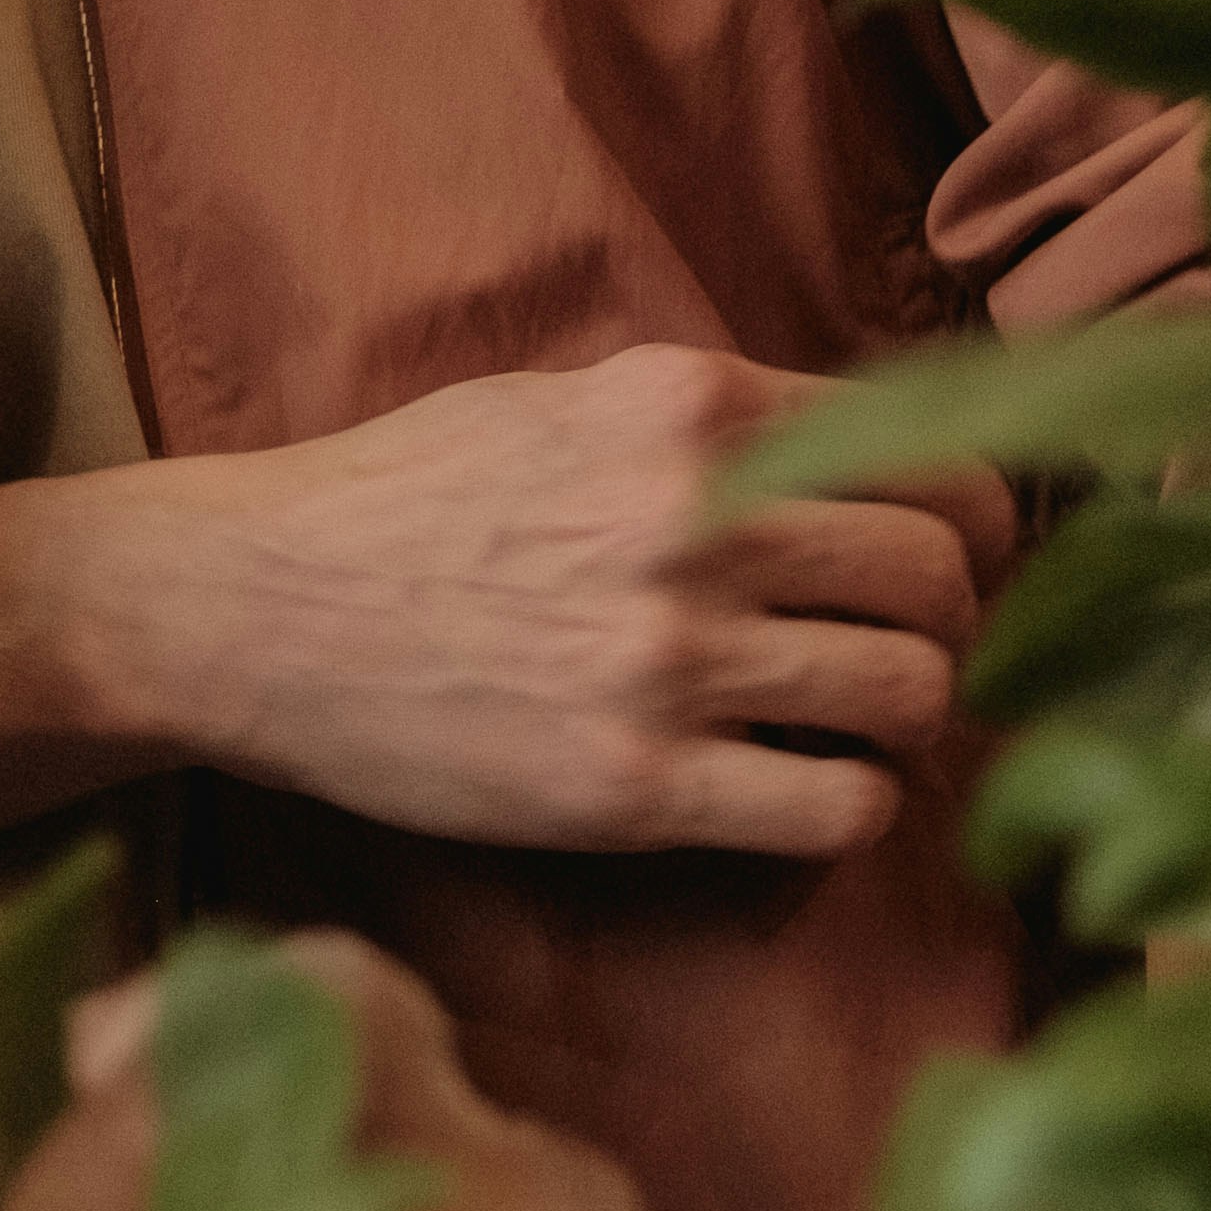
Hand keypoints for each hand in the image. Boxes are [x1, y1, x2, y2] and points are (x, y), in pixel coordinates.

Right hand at [98, 343, 1003, 859]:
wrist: (247, 610)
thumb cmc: (396, 501)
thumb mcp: (560, 402)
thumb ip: (707, 422)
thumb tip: (858, 460)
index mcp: (690, 406)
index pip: (930, 454)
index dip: (964, 520)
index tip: (939, 559)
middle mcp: (696, 520)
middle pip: (943, 576)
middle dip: (947, 622)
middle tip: (900, 652)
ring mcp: (667, 659)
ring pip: (912, 693)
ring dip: (903, 718)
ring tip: (847, 727)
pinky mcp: (632, 785)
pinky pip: (836, 808)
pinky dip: (850, 806)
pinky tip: (798, 790)